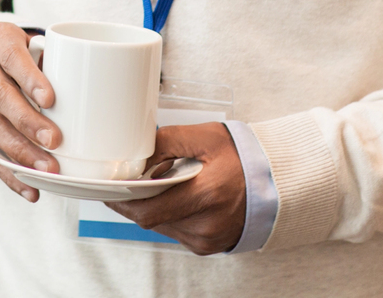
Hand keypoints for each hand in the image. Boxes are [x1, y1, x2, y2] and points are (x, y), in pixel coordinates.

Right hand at [0, 22, 59, 197]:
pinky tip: (30, 188)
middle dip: (27, 121)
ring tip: (47, 169)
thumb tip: (97, 92)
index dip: (29, 78)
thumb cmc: (29, 52)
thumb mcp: (41, 44)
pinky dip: (10, 173)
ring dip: (20, 152)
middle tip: (54, 141)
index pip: (10, 56)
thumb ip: (60, 61)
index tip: (51, 99)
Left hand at [106, 122, 246, 254]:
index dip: (122, 201)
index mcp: (206, 194)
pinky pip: (176, 231)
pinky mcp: (209, 245)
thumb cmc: (242, 157)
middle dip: (135, 200)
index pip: (148, 210)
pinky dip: (171, 214)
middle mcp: (207, 223)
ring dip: (155, 207)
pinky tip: (181, 197)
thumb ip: (166, 142)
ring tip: (166, 183)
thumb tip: (137, 157)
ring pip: (162, 225)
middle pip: (152, 218)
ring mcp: (208, 238)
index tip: (108, 188)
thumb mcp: (204, 137)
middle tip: (128, 182)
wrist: (274, 181)